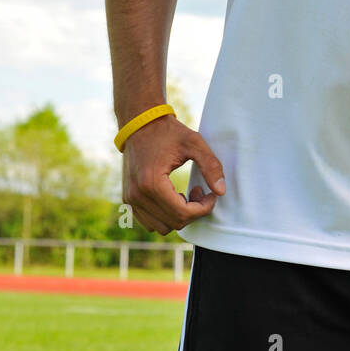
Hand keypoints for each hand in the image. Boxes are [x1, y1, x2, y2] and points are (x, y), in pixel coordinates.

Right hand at [121, 114, 225, 235]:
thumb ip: (211, 166)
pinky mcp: (128, 199)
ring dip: (179, 215)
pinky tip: (174, 196)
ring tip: (186, 194)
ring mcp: (130, 199)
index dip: (203, 209)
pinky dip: (166, 215)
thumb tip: (221, 192)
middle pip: (174, 222)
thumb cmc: (167, 132)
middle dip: (193, 212)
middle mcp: (137, 195)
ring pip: (162, 227)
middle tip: (201, 191)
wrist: (139, 123)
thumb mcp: (194, 143)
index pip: (182, 213)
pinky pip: (150, 222)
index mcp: (152, 183)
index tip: (211, 195)